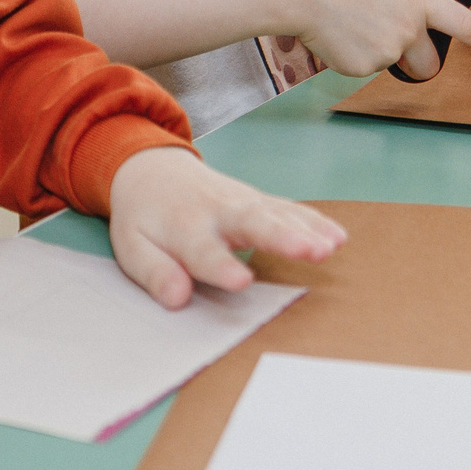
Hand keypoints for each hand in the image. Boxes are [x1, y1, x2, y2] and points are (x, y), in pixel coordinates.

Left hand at [107, 147, 347, 308]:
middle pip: (253, 223)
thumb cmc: (145, 218)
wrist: (154, 170)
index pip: (203, 250)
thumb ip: (155, 273)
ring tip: (331, 247)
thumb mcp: (132, 247)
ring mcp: (244, 203)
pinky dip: (315, 222)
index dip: (221, 266)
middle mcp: (219, 211)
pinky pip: (290, 210)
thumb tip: (177, 298)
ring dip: (307, 230)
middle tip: (310, 252)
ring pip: (278, 214)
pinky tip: (338, 237)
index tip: (241, 282)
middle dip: (282, 238)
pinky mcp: (260, 201)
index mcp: (183, 227)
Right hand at [265, 0, 470, 79]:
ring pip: (386, 62)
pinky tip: (332, 33)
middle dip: (417, 61)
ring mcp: (386, 51)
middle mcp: (408, 29)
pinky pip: (359, 67)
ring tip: (347, 22)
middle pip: (428, 64)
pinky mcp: (360, 67)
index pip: (462, 22)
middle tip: (395, 44)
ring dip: (374, 51)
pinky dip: (348, 57)